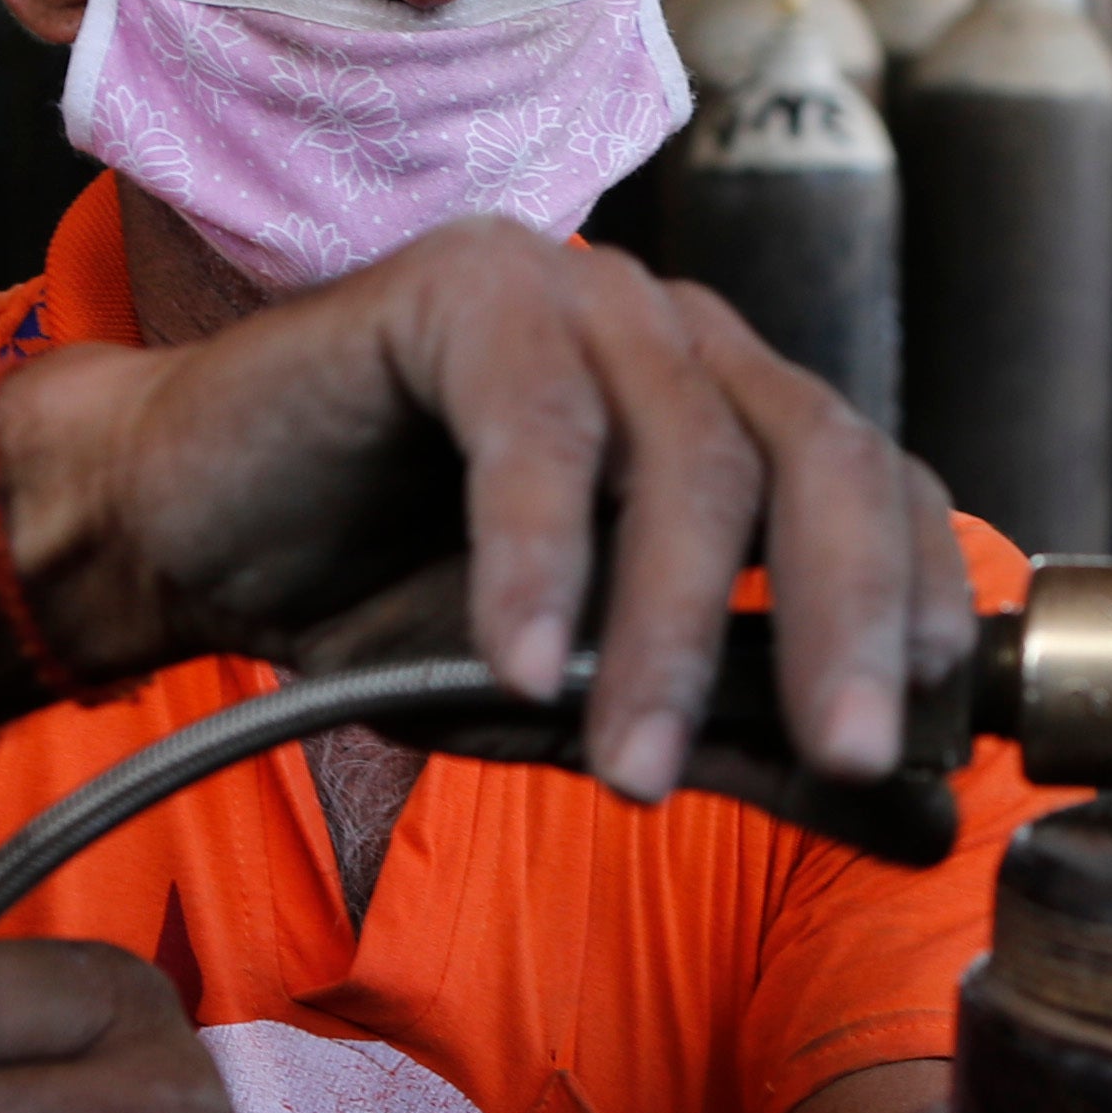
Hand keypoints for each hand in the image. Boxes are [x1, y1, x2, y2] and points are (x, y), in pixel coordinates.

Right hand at [0, 216, 974, 800]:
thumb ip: (745, 744)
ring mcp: (578, 293)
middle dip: (844, 619)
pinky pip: (534, 424)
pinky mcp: (463, 287)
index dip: (917, 599)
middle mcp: (676, 334)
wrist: (186, 533)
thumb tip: (920, 825)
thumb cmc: (391, 603)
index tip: (924, 735)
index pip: (876, 483)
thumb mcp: (588, 700)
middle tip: (849, 758)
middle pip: (818, 455)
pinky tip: (519, 668)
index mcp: (731, 406)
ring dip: (669, 629)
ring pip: (685, 451)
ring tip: (632, 770)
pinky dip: (536, 558)